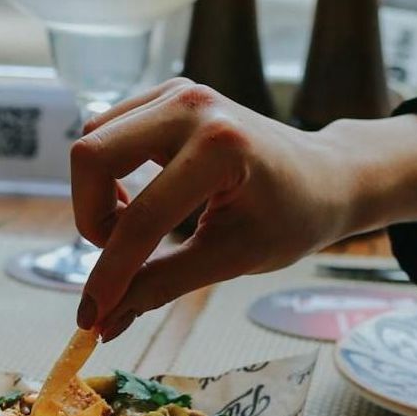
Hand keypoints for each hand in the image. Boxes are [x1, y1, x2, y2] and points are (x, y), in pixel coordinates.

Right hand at [70, 79, 416, 337]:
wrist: (325, 176)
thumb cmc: (290, 218)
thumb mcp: (230, 260)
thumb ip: (161, 287)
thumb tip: (104, 322)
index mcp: (221, 146)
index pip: (141, 218)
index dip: (110, 273)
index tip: (92, 313)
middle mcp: (191, 106)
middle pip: (91, 156)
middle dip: (91, 218)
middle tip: (117, 253)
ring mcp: (176, 92)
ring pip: (90, 142)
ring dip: (97, 197)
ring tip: (133, 228)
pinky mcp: (165, 95)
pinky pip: (104, 131)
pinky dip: (106, 175)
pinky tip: (140, 200)